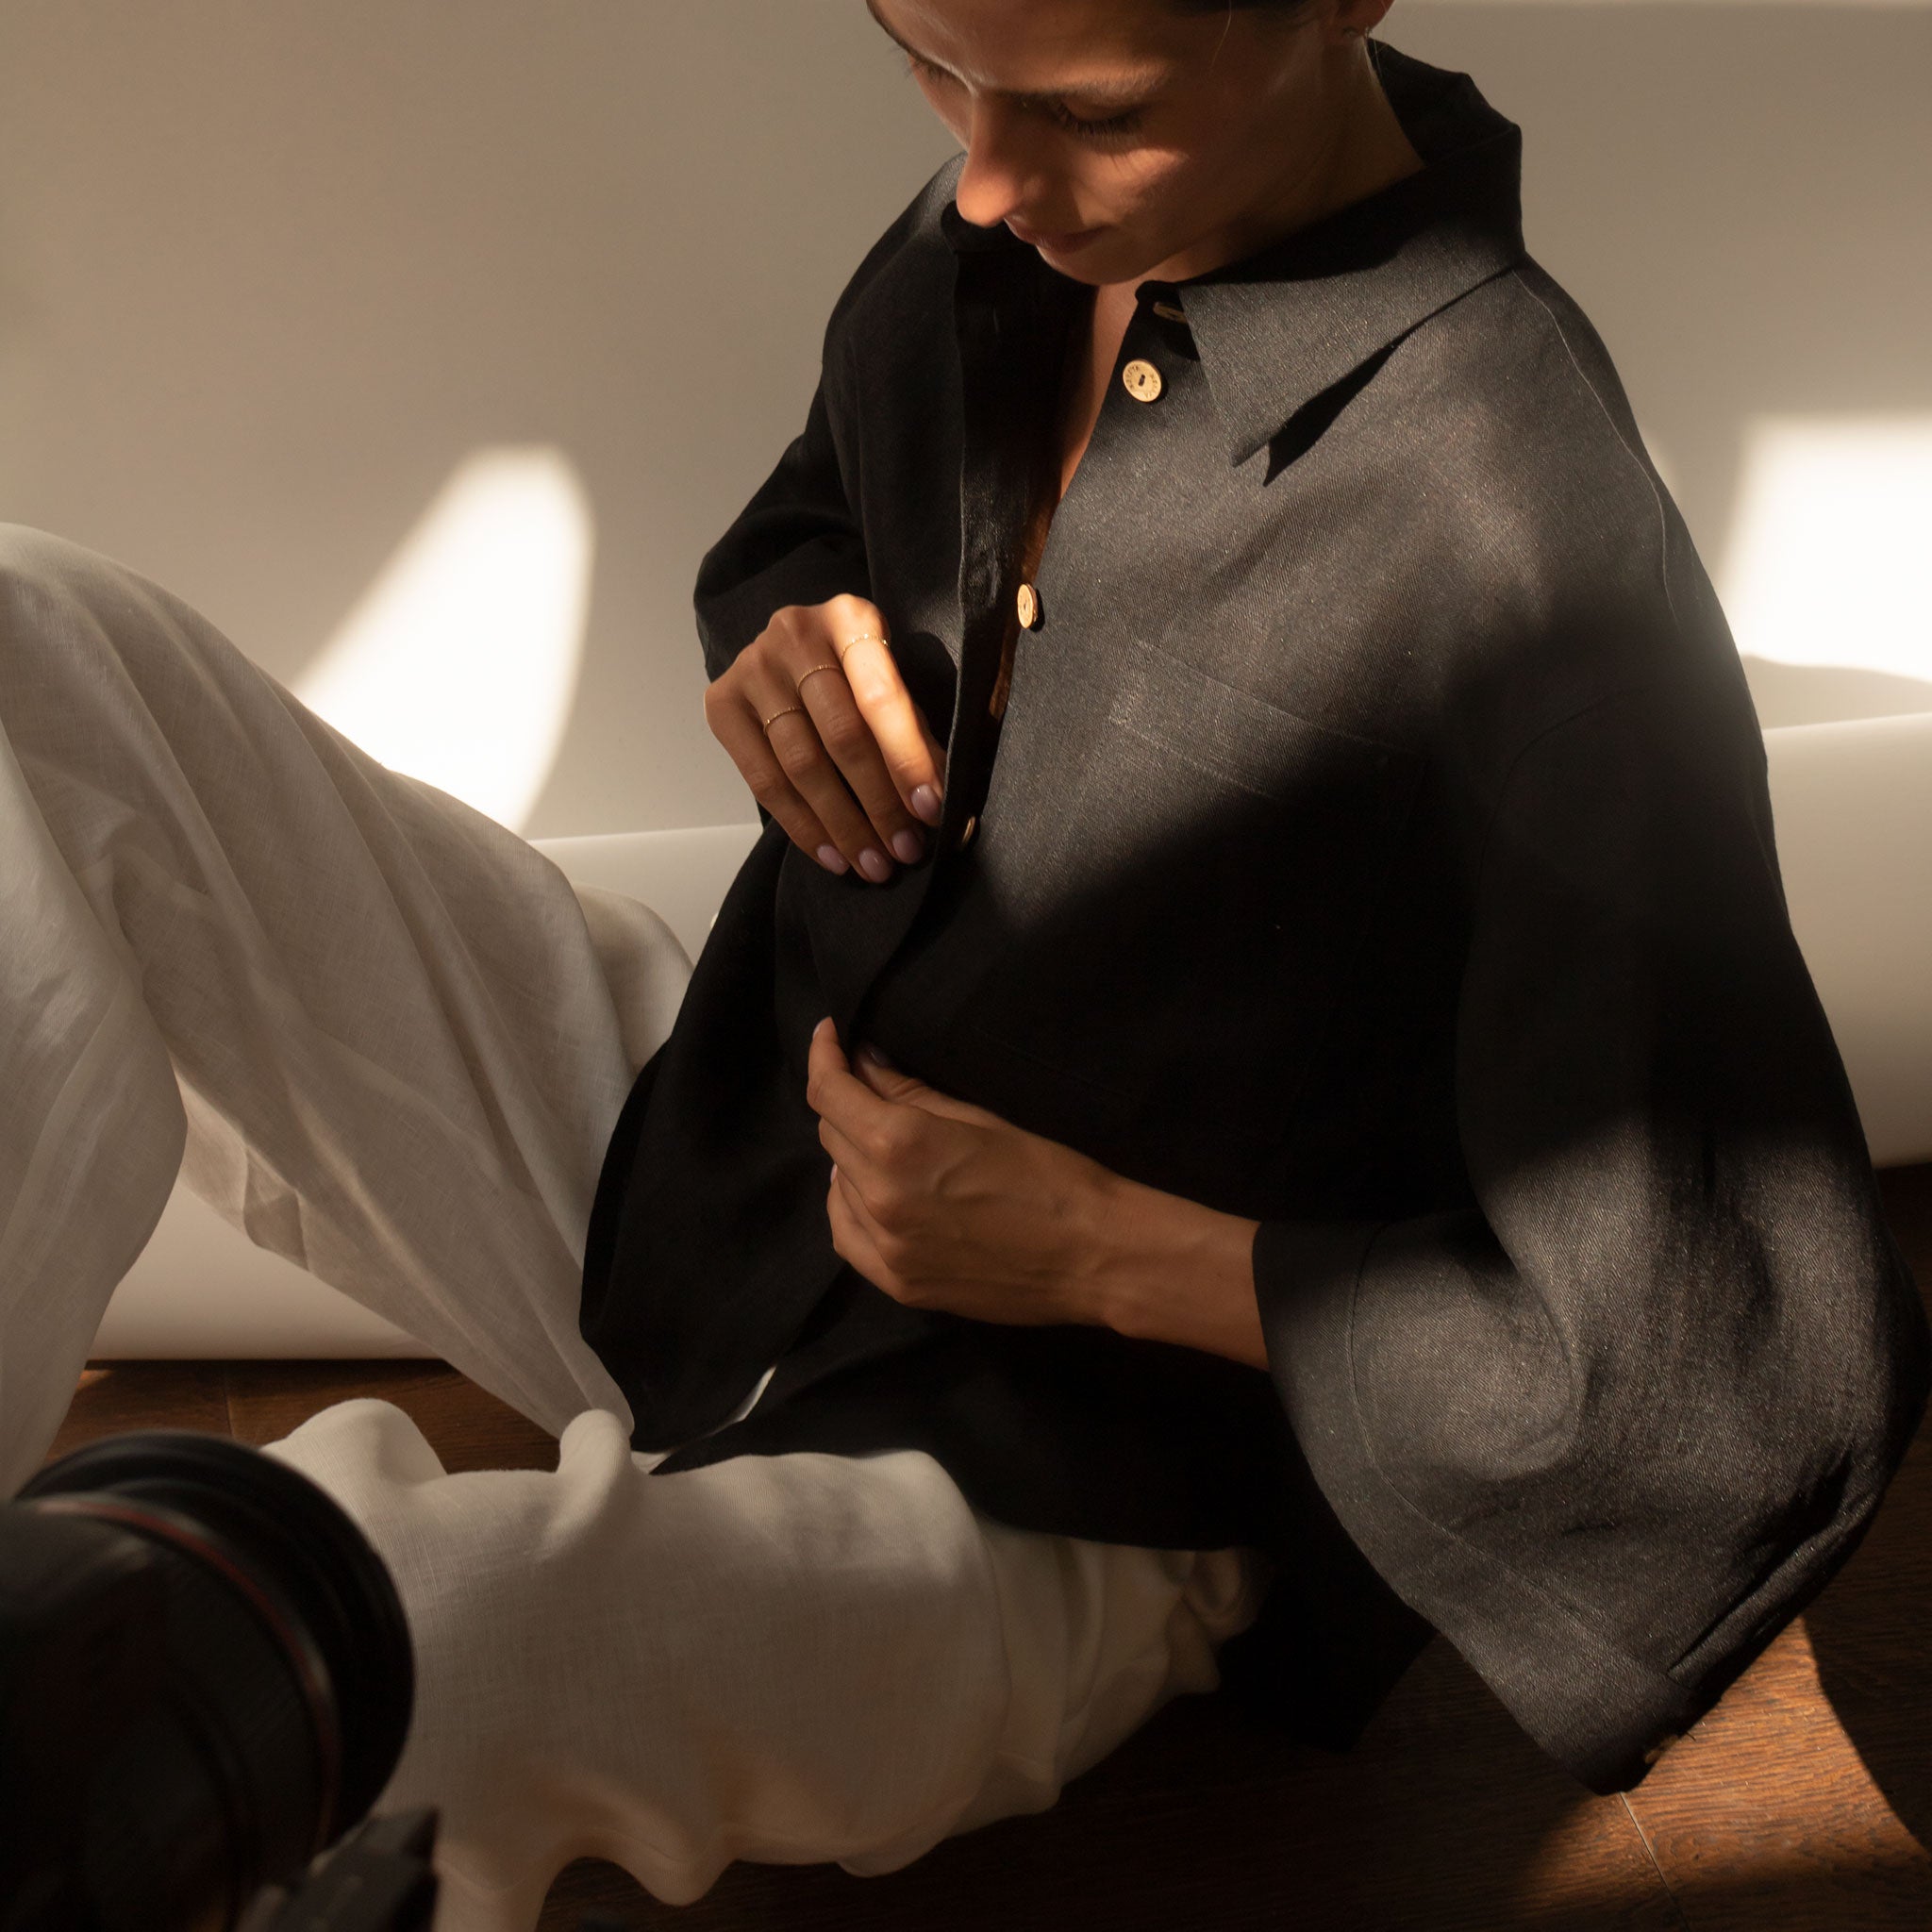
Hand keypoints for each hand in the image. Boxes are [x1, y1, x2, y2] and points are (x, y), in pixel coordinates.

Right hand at [704, 594, 945, 882]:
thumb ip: (915, 733)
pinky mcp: (721, 703)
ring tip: (873, 864)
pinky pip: (763, 780)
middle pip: (840, 735)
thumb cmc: (856, 672)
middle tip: (904, 850)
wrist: (791, 648)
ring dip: (842, 825)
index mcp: (850, 618)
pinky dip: (802, 826)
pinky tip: (831, 856)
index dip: (907, 758)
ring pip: (801, 764)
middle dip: (878, 803)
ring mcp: (751, 668)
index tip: (930, 810)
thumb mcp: (892, 684)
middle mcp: (794, 635)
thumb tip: (939, 806)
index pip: (880, 696)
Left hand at [807, 1018, 1119, 1328]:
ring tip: (884, 1146)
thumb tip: (862, 1060)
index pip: (829, 1093)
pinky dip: (850, 1206)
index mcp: (898, 1144)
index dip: (823, 1056)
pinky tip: (872, 1194)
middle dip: (845, 1104)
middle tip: (873, 1089)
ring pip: (836, 1185)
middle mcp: (878, 1196)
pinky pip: (847, 1235)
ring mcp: (885, 1246)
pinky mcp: (897, 1282)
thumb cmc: (1048, 1175)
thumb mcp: (978, 1118)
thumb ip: (908, 1091)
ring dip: (850, 1157)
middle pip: (830, 1135)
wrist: (1090, 1255)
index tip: (829, 1035)